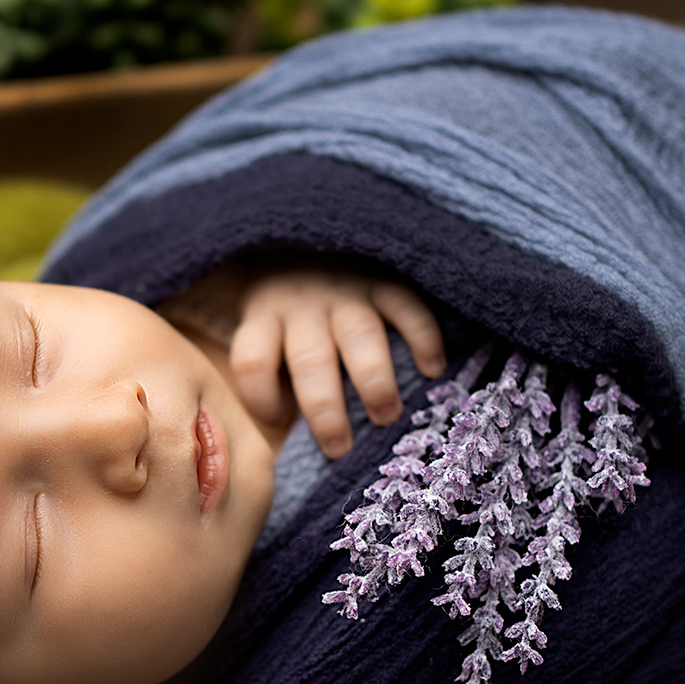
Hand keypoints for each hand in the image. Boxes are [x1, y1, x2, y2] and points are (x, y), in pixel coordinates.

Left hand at [230, 268, 446, 458]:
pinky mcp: (385, 278)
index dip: (261, 396)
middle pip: (310, 361)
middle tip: (340, 449)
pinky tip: (432, 369)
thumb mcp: (264, 324)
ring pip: (359, 338)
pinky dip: (422, 338)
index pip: (252, 360)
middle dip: (326, 410)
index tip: (279, 420)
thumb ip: (273, 368)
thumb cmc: (290, 304)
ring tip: (387, 416)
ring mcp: (347, 290)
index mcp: (264, 316)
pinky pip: (407, 307)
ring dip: (374, 382)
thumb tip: (287, 437)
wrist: (315, 234)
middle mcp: (304, 305)